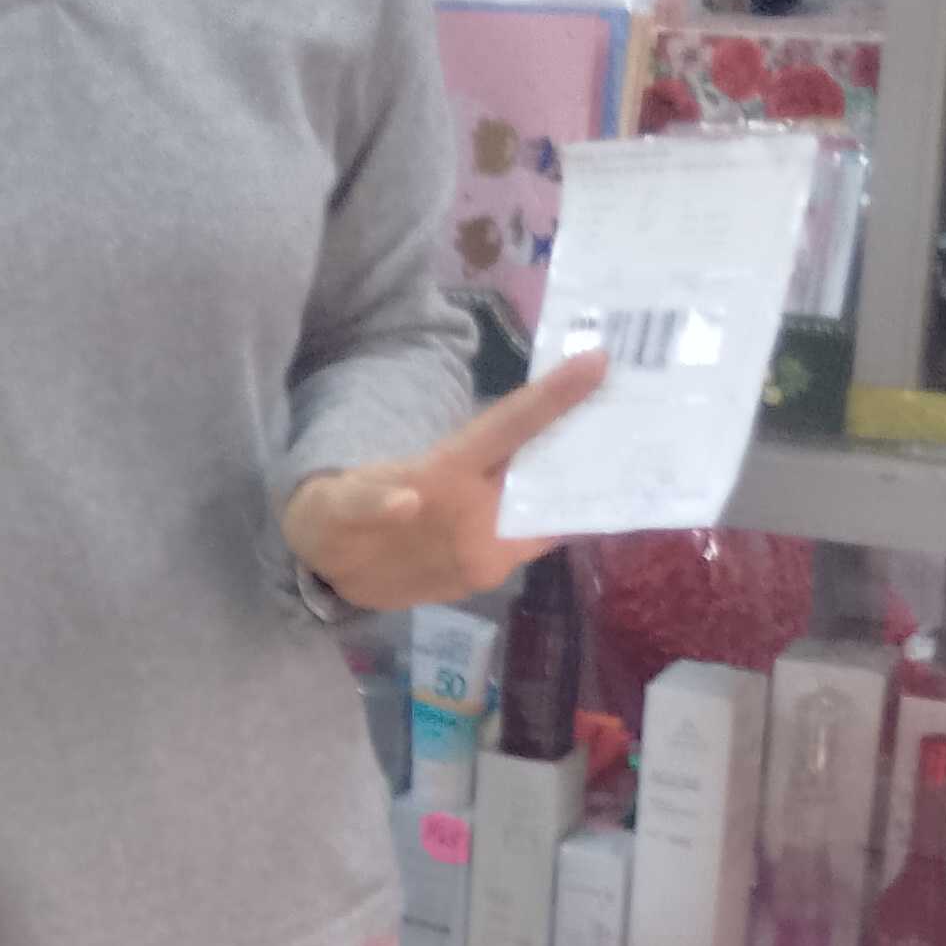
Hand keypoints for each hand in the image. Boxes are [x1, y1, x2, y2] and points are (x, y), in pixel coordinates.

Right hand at [280, 355, 610, 616]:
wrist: (321, 569)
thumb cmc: (355, 505)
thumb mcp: (377, 472)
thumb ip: (434, 462)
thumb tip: (495, 437)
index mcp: (441, 474)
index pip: (508, 427)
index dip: (554, 396)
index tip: (597, 364)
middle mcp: (468, 518)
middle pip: (541, 475)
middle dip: (582, 450)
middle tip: (623, 416)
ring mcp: (476, 557)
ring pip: (544, 515)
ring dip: (574, 489)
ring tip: (606, 457)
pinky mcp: (477, 581)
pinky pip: (529, 545)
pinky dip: (554, 525)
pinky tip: (577, 512)